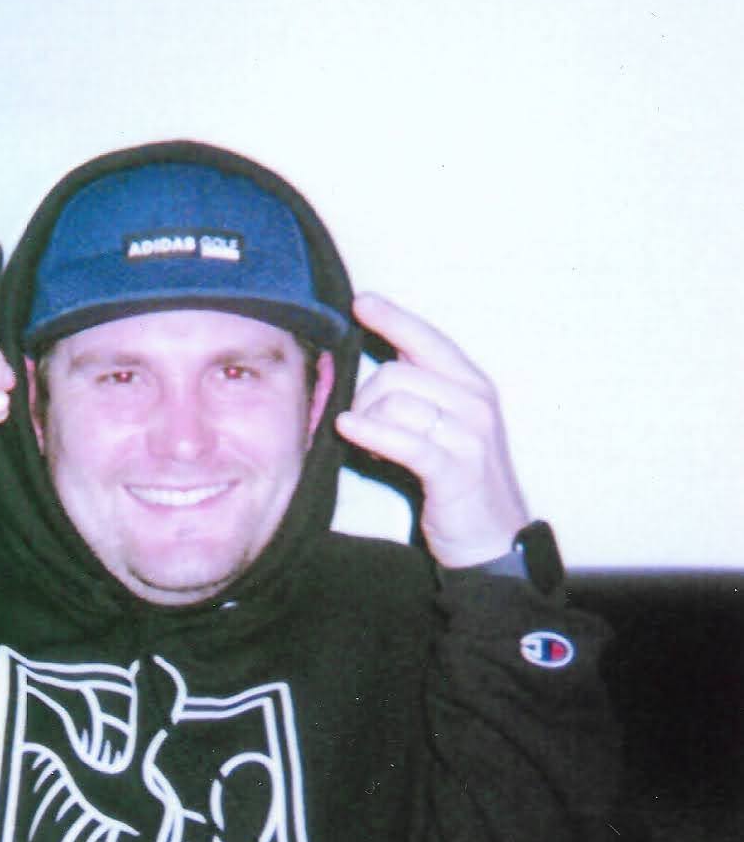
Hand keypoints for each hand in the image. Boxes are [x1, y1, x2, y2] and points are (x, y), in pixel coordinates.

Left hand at [335, 294, 529, 567]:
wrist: (493, 539)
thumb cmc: (458, 480)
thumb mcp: (445, 426)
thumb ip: (419, 391)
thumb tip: (376, 362)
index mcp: (472, 384)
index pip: (428, 339)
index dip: (393, 318)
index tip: (361, 302)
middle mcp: (476, 401)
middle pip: (395, 374)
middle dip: (366, 400)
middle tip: (366, 431)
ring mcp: (470, 434)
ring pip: (393, 403)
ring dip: (368, 426)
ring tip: (373, 450)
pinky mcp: (456, 469)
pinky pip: (402, 439)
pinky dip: (370, 433)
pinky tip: (349, 431)